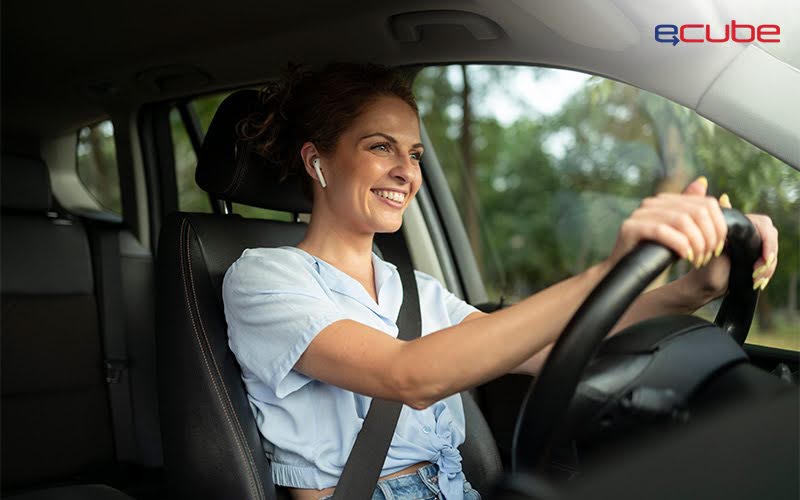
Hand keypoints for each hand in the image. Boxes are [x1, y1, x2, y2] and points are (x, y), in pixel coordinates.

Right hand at [609, 176, 780, 306]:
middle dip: (709, 237)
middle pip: (697, 211)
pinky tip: (684, 257)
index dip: (719, 226)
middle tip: (708, 256)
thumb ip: (694, 212)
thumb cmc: (656, 257)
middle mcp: (653, 203)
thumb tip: (702, 181)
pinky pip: (662, 230)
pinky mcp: (631, 227)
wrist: (627, 276)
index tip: (718, 248)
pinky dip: (679, 244)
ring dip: (696, 243)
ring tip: (697, 260)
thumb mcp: (682, 235)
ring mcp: (640, 214)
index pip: (706, 203)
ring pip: (682, 220)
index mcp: (667, 201)